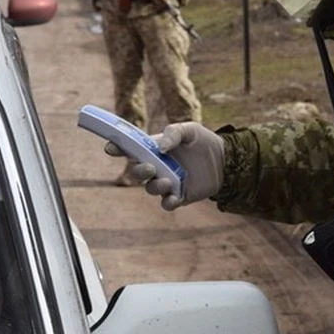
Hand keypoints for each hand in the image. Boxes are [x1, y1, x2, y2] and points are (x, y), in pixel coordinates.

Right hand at [105, 122, 223, 210]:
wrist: (224, 159)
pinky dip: (167, 203)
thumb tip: (161, 147)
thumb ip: (174, 133)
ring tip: (168, 181)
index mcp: (152, 149)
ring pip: (150, 189)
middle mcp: (155, 167)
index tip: (110, 148)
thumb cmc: (202, 141)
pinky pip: (167, 203)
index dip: (117, 148)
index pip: (129, 149)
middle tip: (150, 167)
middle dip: (138, 171)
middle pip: (137, 172)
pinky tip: (173, 198)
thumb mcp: (190, 129)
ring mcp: (165, 182)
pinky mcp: (178, 196)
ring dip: (155, 186)